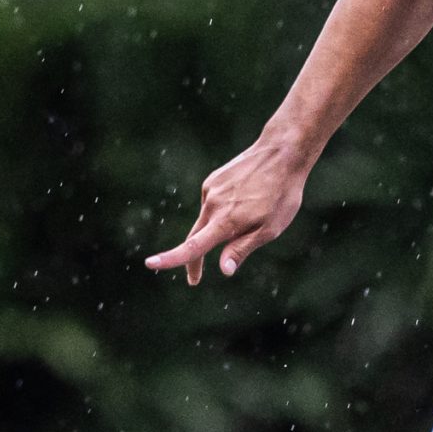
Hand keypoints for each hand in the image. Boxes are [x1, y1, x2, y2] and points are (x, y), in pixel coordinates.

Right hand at [145, 135, 308, 283]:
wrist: (281, 152)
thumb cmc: (282, 194)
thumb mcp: (270, 228)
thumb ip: (243, 248)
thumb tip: (224, 270)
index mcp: (226, 221)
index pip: (194, 245)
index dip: (171, 258)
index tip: (151, 263)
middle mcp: (213, 205)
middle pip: (195, 238)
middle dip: (193, 259)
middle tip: (195, 280)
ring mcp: (211, 191)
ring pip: (208, 220)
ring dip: (221, 228)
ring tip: (256, 214)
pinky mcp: (213, 181)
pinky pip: (214, 204)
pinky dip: (224, 211)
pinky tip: (246, 198)